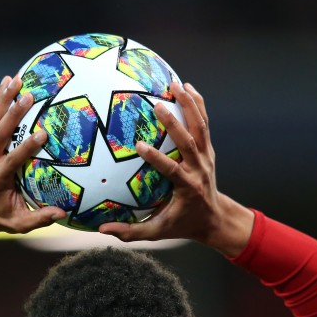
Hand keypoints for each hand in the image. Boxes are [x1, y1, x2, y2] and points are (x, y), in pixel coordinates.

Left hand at [0, 76, 65, 245]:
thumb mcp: (18, 224)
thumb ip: (38, 219)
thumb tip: (61, 213)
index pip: (12, 160)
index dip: (26, 147)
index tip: (42, 134)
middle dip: (13, 114)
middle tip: (29, 96)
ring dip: (3, 98)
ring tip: (16, 78)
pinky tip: (7, 81)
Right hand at [98, 82, 253, 256]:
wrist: (214, 218)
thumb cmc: (182, 225)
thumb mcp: (158, 232)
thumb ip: (131, 232)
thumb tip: (102, 230)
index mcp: (187, 187)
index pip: (172, 170)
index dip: (157, 158)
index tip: (139, 145)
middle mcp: (199, 169)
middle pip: (190, 143)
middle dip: (175, 124)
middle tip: (157, 105)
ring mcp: (207, 157)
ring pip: (201, 127)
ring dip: (190, 105)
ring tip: (175, 84)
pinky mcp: (208, 150)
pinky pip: (204, 123)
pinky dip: (197, 104)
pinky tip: (187, 86)